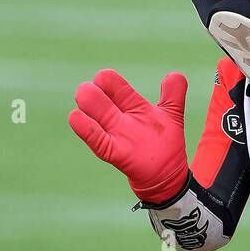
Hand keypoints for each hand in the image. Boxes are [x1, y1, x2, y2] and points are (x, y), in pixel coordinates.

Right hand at [69, 69, 187, 202]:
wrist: (167, 175)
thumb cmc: (166, 143)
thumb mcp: (173, 114)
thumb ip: (173, 94)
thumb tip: (174, 75)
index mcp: (132, 105)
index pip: (115, 86)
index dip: (109, 81)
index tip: (104, 78)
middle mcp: (120, 118)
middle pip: (101, 100)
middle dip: (92, 93)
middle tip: (87, 91)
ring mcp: (116, 135)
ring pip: (97, 117)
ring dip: (89, 106)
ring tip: (83, 97)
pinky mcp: (115, 154)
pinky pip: (98, 141)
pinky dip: (87, 130)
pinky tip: (75, 117)